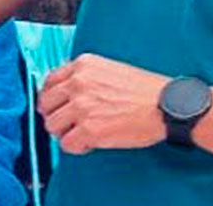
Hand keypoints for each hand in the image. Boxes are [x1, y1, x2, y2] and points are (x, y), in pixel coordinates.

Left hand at [38, 53, 168, 154]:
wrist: (166, 106)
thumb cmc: (145, 90)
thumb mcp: (110, 69)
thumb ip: (85, 77)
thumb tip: (66, 92)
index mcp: (82, 65)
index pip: (49, 81)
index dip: (50, 97)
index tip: (55, 106)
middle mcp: (78, 83)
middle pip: (45, 104)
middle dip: (54, 115)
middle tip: (66, 124)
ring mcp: (82, 107)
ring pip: (52, 125)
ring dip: (64, 132)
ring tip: (81, 134)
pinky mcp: (90, 130)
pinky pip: (67, 144)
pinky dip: (76, 147)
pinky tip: (90, 143)